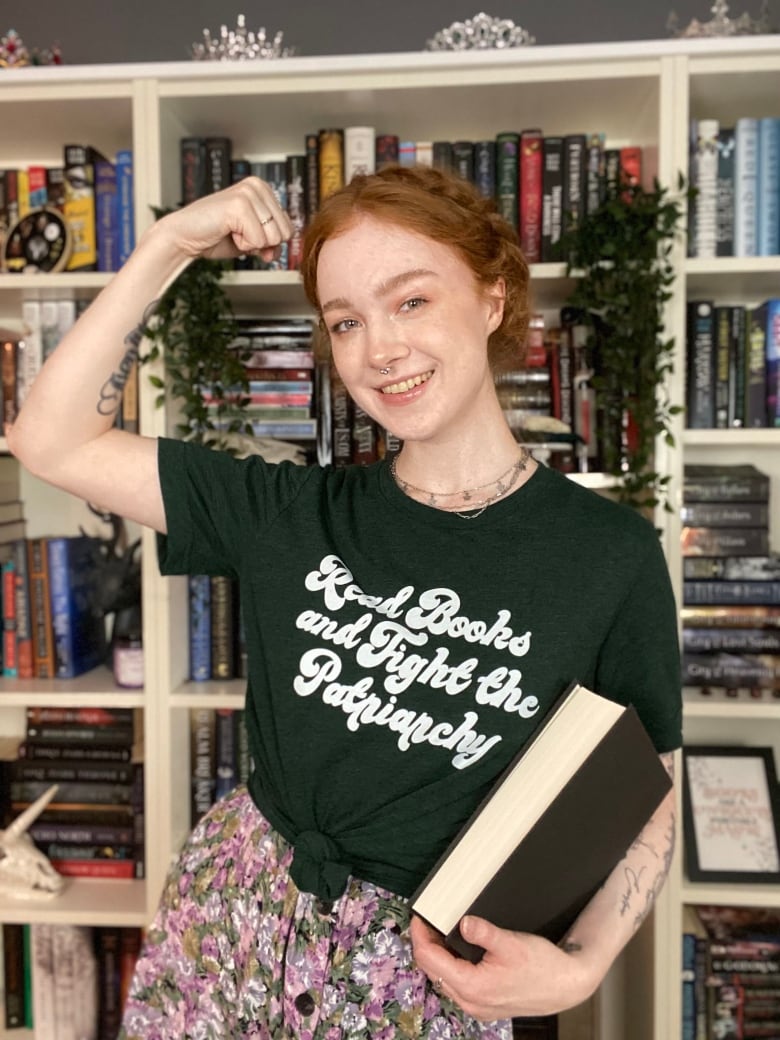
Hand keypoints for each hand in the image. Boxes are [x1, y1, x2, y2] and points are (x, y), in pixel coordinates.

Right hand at [157, 176, 292, 263]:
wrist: (185, 237)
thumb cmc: (216, 236)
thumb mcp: (252, 241)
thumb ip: (271, 243)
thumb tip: (279, 251)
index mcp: (264, 189)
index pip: (288, 228)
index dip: (269, 242)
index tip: (246, 234)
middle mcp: (258, 186)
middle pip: (285, 233)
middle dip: (262, 243)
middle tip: (237, 233)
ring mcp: (249, 193)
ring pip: (273, 238)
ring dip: (251, 244)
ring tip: (231, 231)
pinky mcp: (240, 205)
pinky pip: (258, 240)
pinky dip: (242, 245)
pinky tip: (226, 231)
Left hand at [410, 915, 596, 1020]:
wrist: (567, 985)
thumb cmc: (543, 967)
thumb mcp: (511, 942)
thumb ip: (484, 932)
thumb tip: (463, 922)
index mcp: (473, 987)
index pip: (430, 960)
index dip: (419, 936)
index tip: (418, 917)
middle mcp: (471, 1001)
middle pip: (432, 971)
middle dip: (425, 945)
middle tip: (426, 921)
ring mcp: (477, 1006)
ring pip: (443, 979)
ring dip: (437, 956)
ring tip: (439, 932)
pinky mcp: (484, 1004)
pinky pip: (456, 985)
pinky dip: (450, 966)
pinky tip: (457, 951)